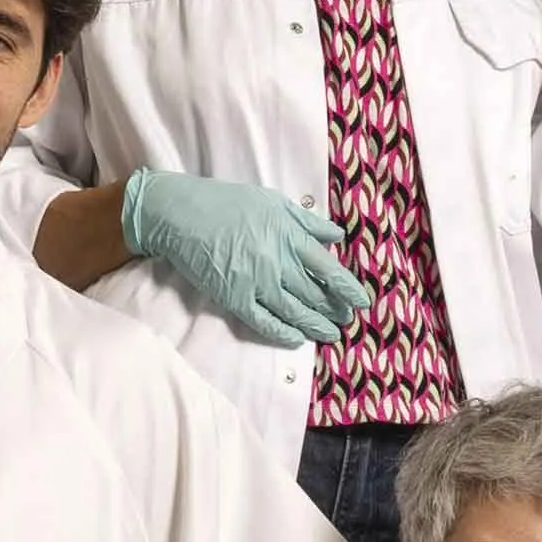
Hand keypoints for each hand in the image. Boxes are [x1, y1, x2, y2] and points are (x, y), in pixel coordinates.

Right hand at [120, 167, 363, 350]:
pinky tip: (297, 339)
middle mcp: (277, 261)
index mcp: (288, 235)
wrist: (179, 213)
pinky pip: (264, 322)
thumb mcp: (272, 202)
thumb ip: (306, 221)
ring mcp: (255, 281)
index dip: (348, 288)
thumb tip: (337, 235)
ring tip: (331, 334)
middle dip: (335, 310)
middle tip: (347, 320)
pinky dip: (284, 333)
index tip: (362, 301)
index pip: (328, 269)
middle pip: (316, 294)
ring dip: (317, 326)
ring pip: (295, 312)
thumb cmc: (226, 203)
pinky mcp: (234, 297)